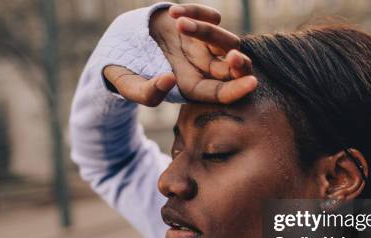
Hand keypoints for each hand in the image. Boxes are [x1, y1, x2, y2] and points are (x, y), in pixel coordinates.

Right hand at [104, 4, 256, 106]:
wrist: (119, 41)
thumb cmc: (125, 71)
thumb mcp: (129, 87)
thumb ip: (146, 92)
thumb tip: (169, 80)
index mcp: (191, 87)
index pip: (221, 93)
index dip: (237, 90)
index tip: (251, 83)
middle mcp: (202, 67)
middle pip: (233, 68)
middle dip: (239, 64)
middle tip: (234, 57)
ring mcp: (203, 44)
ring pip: (224, 40)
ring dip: (207, 31)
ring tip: (178, 23)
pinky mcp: (198, 22)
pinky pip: (211, 17)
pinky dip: (198, 12)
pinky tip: (172, 12)